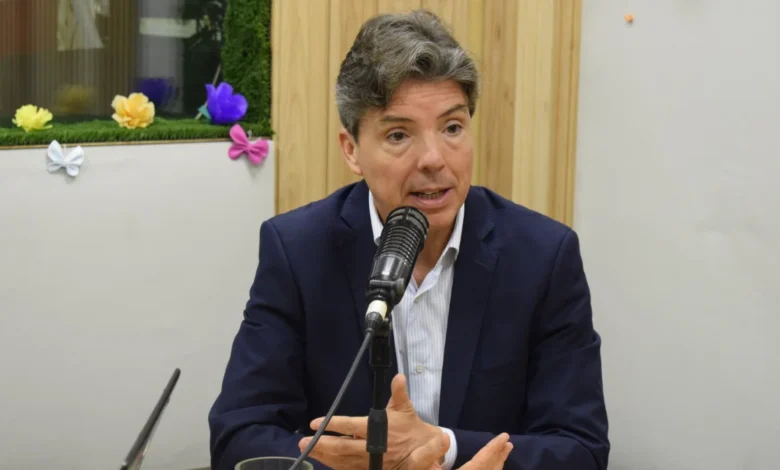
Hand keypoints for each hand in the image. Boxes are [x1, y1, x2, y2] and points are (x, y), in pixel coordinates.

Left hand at [298, 374, 441, 469]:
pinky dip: (335, 465)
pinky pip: (349, 469)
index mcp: (378, 429)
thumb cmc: (412, 427)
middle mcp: (372, 447)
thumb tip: (398, 377)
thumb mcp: (406, 409)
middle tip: (303, 442)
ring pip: (342, 460)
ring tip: (307, 450)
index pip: (352, 427)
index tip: (316, 423)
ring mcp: (370, 462)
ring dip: (324, 456)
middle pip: (342, 447)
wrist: (425, 451)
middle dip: (322, 445)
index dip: (334, 425)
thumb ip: (399, 393)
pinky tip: (323, 460)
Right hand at [406, 432, 512, 469]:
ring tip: (502, 454)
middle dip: (498, 458)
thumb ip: (429, 452)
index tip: (504, 437)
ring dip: (496, 466)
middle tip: (508, 444)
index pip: (480, 464)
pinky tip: (490, 467)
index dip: (492, 449)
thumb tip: (445, 437)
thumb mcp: (416, 464)